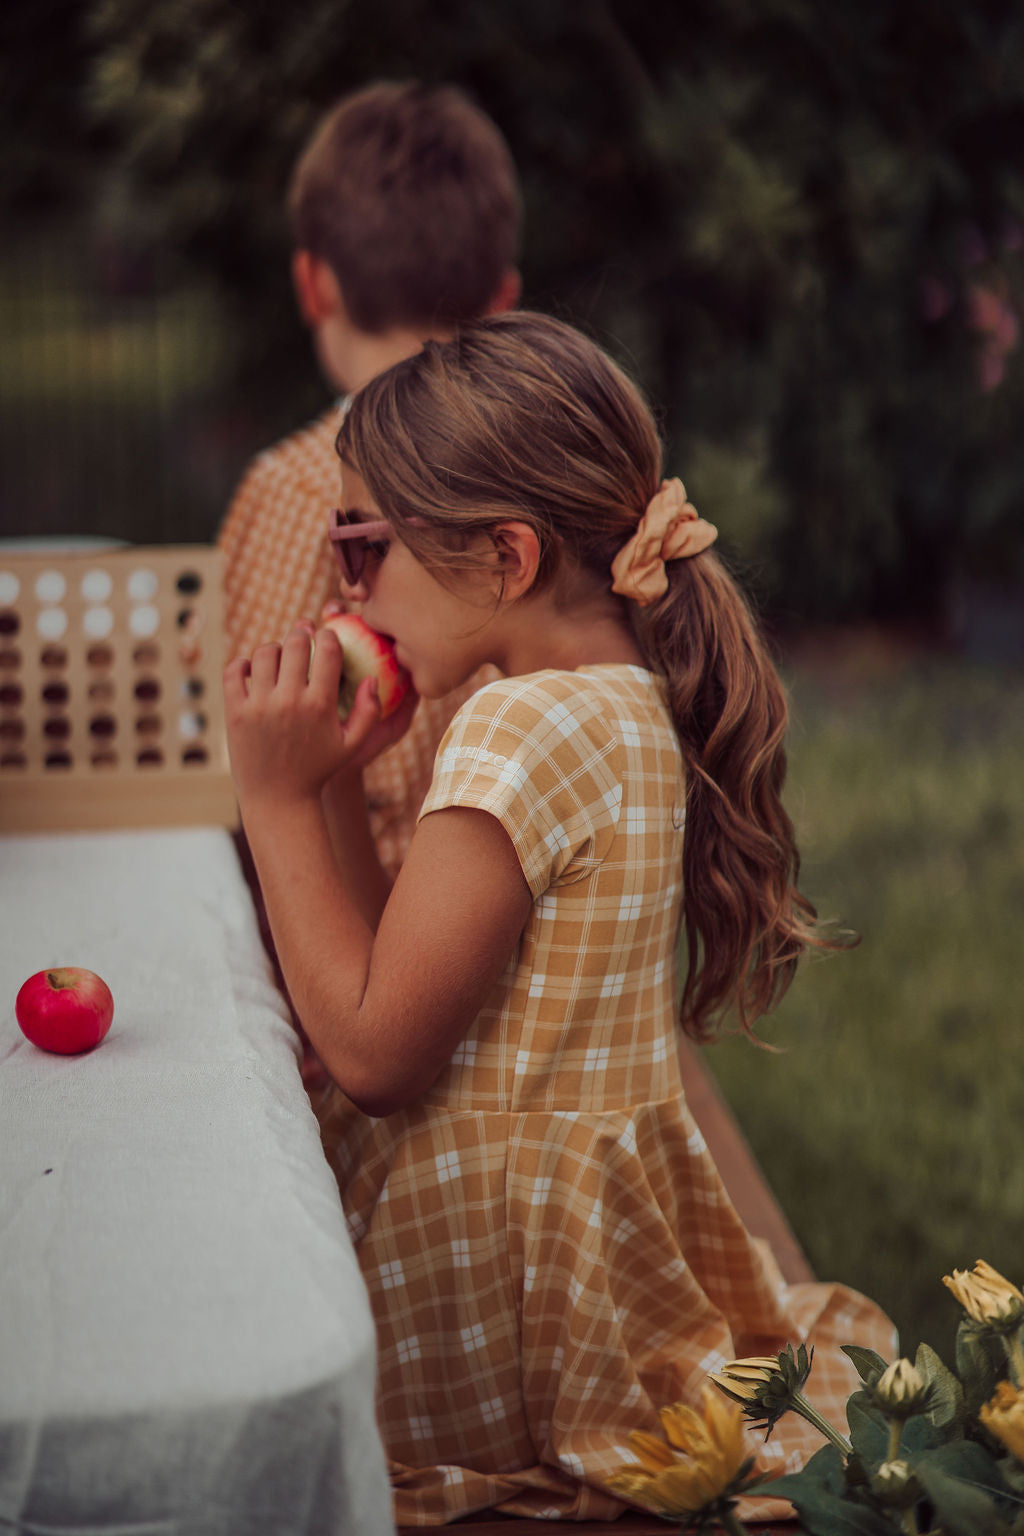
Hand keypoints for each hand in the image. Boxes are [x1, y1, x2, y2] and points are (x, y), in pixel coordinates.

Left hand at [223, 625, 383, 811]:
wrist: (277, 799)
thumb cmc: (318, 769)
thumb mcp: (352, 745)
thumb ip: (370, 711)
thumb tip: (371, 678)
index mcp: (319, 705)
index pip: (327, 649)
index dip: (328, 636)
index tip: (326, 638)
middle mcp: (288, 701)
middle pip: (295, 643)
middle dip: (301, 634)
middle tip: (302, 637)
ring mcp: (258, 705)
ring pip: (264, 652)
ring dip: (275, 649)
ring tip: (280, 657)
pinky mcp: (235, 712)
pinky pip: (234, 670)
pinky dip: (244, 664)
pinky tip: (254, 671)